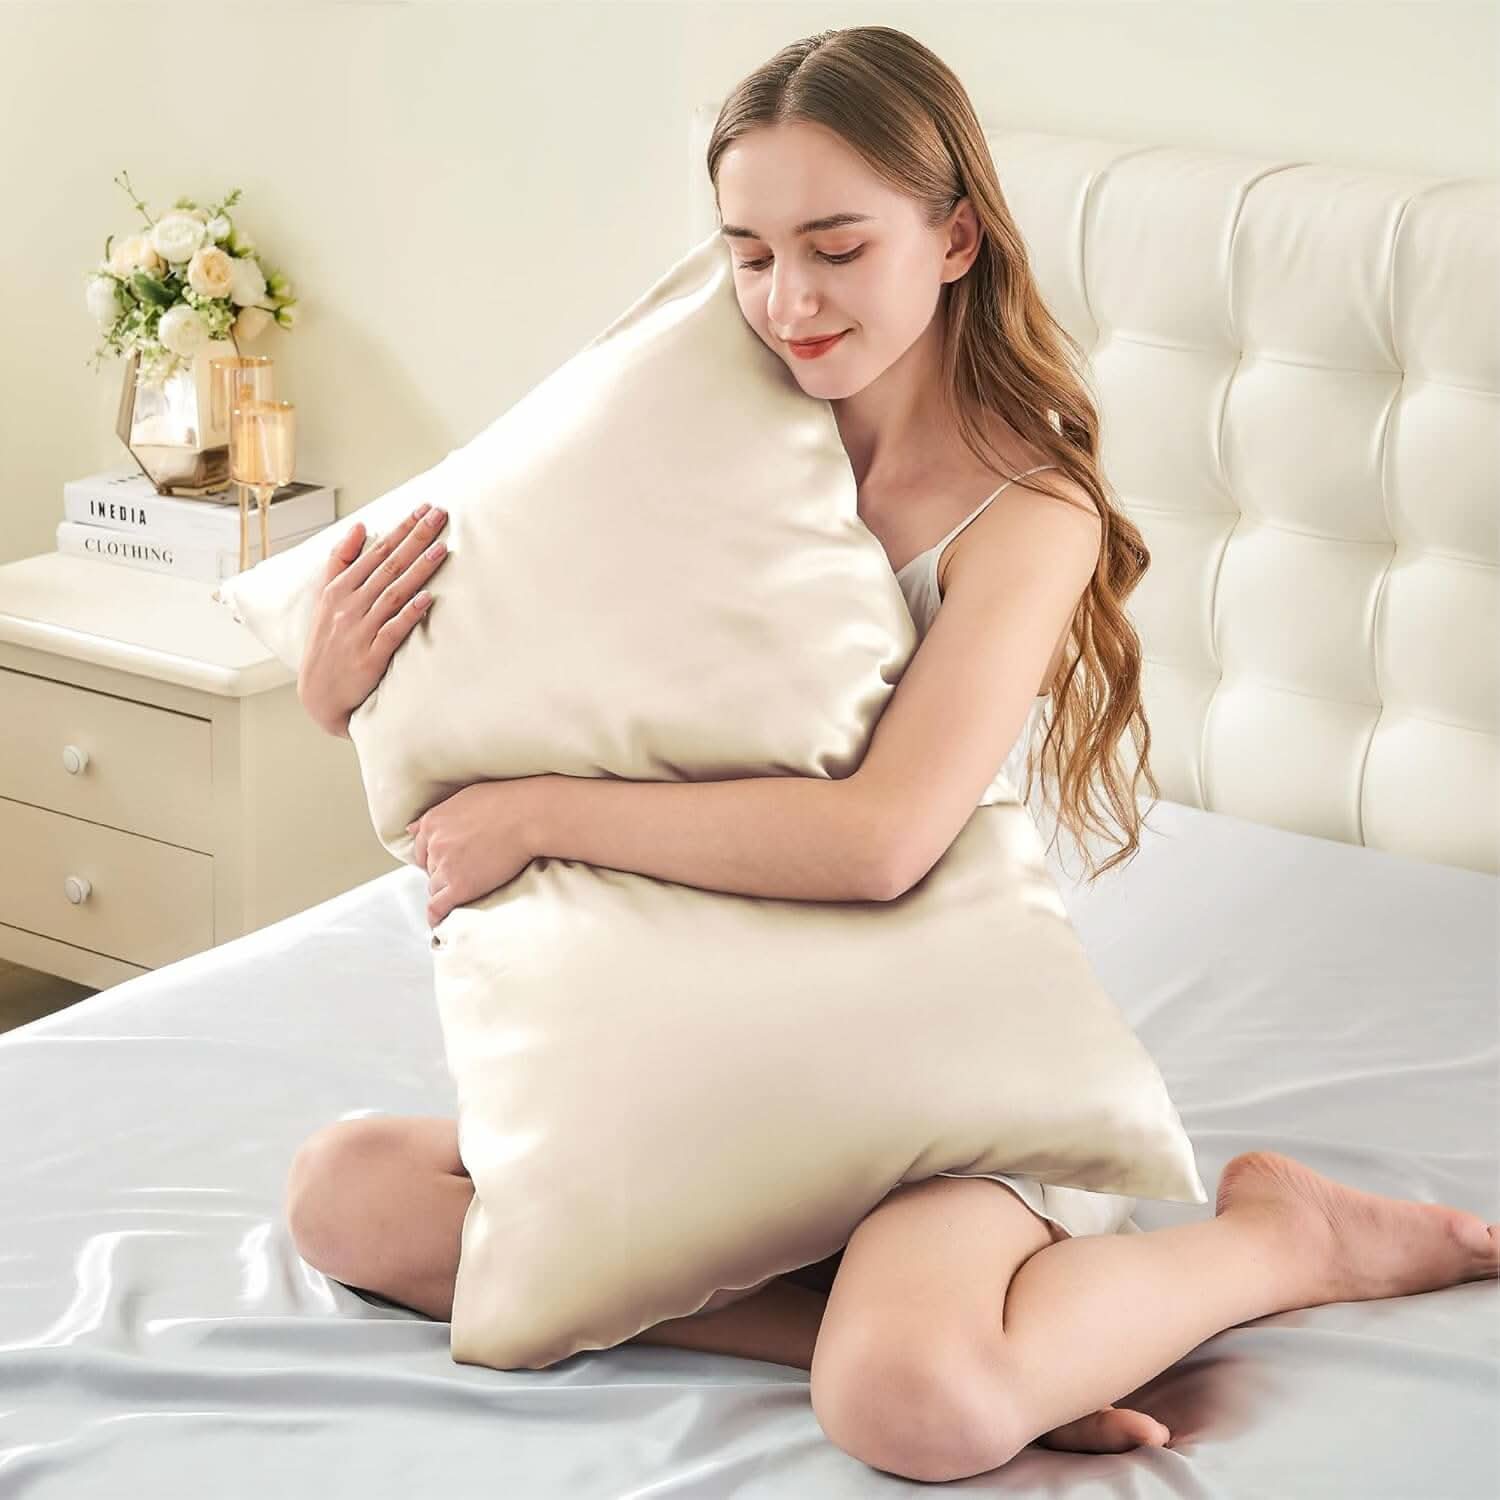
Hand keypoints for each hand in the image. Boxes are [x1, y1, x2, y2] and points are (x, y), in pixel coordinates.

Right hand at [297, 501, 450, 736]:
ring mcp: (360, 630)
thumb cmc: (327, 643)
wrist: (319, 693)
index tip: (423, 508)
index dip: (401, 529)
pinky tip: (427, 599)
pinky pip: (393, 630)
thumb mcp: (325, 598)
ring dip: (417, 570)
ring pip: (393, 593)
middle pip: (387, 565)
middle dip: (414, 538)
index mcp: (339, 588)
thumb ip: (341, 561)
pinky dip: (409, 614)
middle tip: (439, 516)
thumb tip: (359, 526)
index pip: (376, 551)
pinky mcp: (371, 655)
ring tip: (441, 549)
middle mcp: (349, 605)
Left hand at [408, 779, 541, 927]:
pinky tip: (439, 923)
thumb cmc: (505, 802)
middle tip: (467, 873)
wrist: (528, 817)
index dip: (435, 858)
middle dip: (444, 872)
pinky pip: (438, 907)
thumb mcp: (463, 798)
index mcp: (433, 822)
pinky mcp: (460, 886)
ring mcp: (446, 866)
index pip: (422, 849)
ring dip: (447, 890)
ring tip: (465, 892)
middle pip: (430, 869)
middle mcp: (434, 844)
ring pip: (434, 887)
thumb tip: (410, 828)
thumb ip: (436, 815)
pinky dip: (436, 917)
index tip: (448, 863)